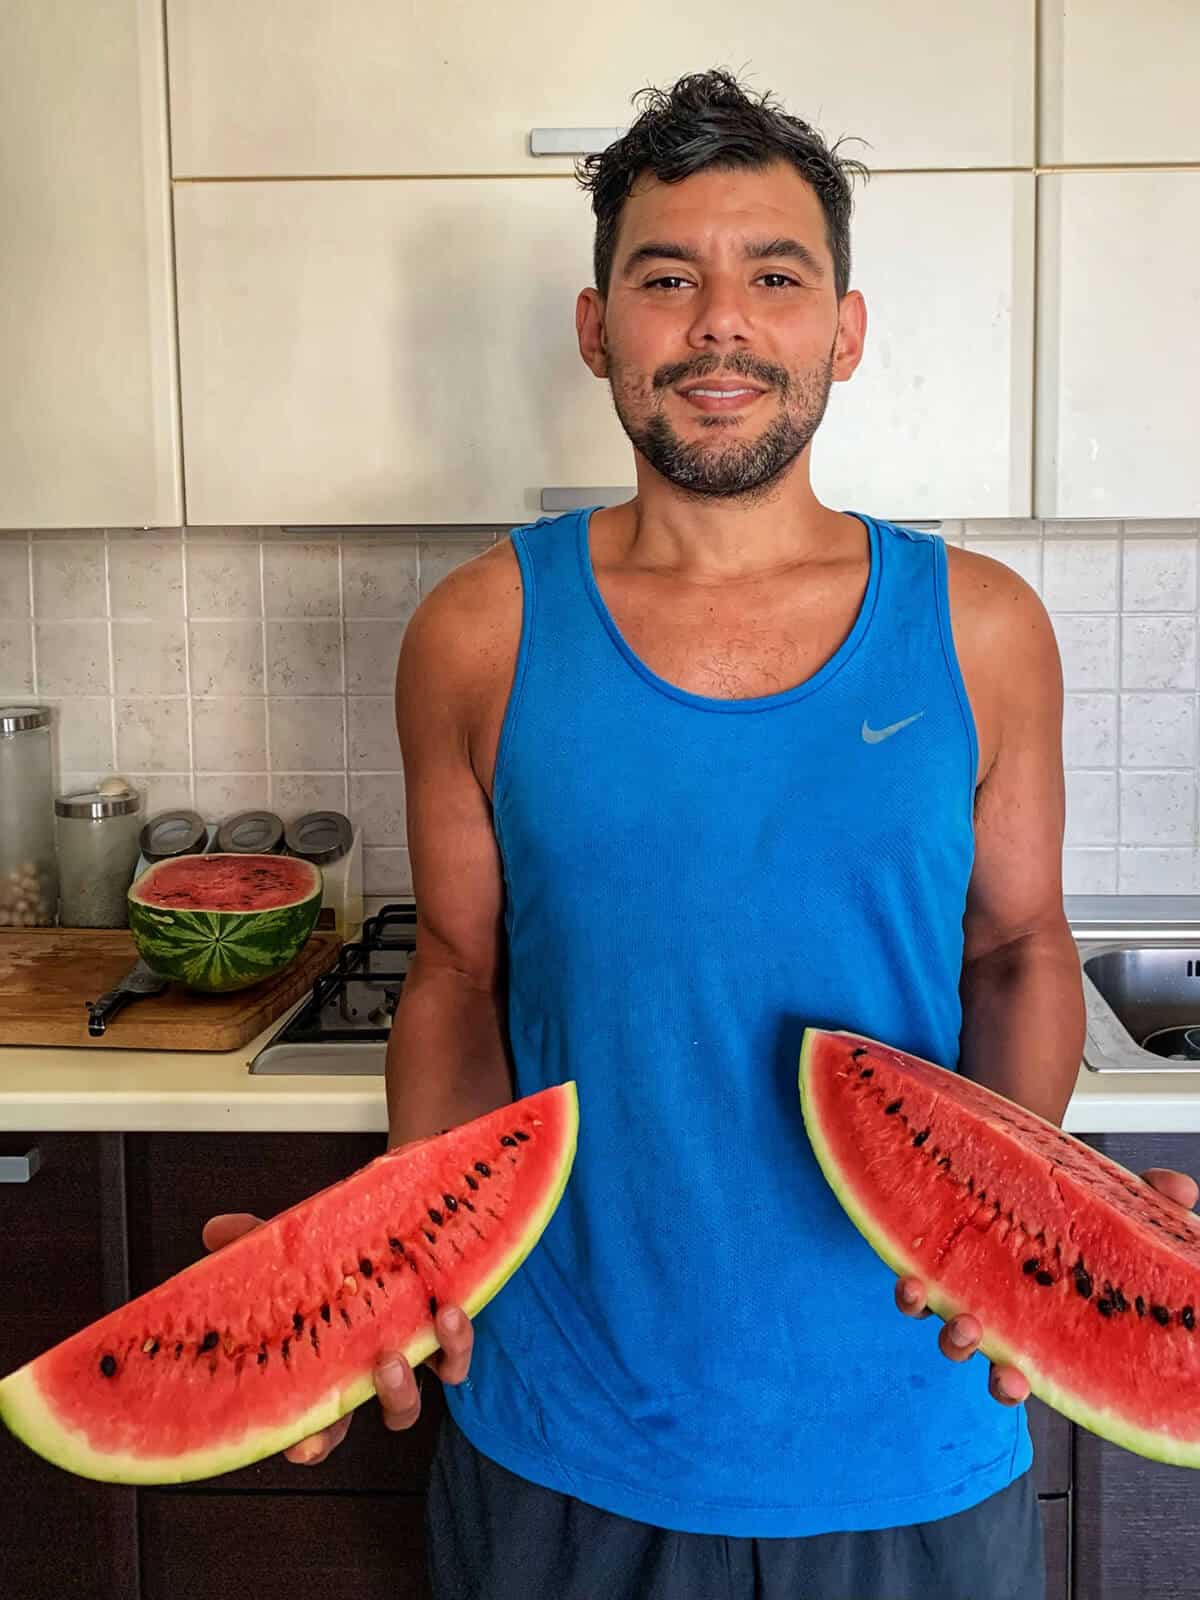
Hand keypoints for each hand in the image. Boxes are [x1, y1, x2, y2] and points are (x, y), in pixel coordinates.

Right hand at [200, 1209, 473, 1465]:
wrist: (410, 1225)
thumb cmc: (344, 1253)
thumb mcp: (300, 1246)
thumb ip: (259, 1241)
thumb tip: (215, 1230)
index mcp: (325, 1366)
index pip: (312, 1422)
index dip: (307, 1442)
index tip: (301, 1447)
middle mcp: (363, 1373)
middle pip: (349, 1424)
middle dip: (352, 1424)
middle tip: (353, 1392)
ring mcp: (406, 1362)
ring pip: (403, 1406)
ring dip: (399, 1388)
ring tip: (392, 1354)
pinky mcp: (444, 1340)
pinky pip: (454, 1362)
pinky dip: (454, 1345)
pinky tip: (446, 1311)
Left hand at [895, 1166, 1199, 1405]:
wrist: (1011, 1164)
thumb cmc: (1069, 1203)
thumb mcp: (1111, 1202)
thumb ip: (1147, 1201)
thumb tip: (1181, 1189)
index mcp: (1033, 1317)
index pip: (1029, 1365)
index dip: (1016, 1382)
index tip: (1020, 1384)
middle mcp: (991, 1310)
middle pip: (983, 1358)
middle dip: (986, 1369)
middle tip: (999, 1367)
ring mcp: (957, 1286)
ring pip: (943, 1324)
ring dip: (947, 1329)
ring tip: (958, 1317)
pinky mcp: (927, 1252)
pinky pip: (912, 1282)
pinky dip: (908, 1286)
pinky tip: (908, 1274)